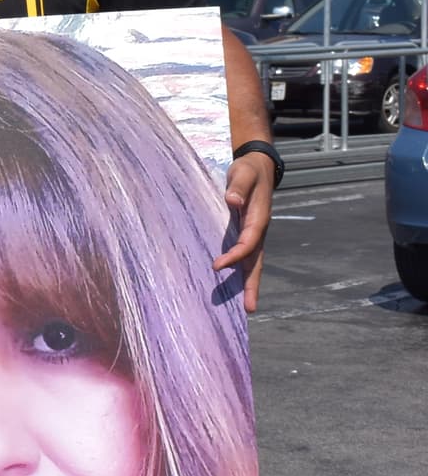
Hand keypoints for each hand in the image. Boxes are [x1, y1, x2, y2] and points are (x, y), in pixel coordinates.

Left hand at [213, 151, 274, 312]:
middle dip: (252, 284)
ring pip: (253, 262)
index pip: (248, 242)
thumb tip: (232, 200)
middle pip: (256, 262)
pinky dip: (242, 271)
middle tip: (250, 308)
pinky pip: (246, 256)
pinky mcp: (247, 233)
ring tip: (248, 307)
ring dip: (249, 283)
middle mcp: (258, 230)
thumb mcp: (243, 173)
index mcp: (258, 218)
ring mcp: (254, 233)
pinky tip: (234, 285)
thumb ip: (238, 186)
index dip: (235, 256)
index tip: (217, 266)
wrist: (258, 166)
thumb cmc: (248, 170)